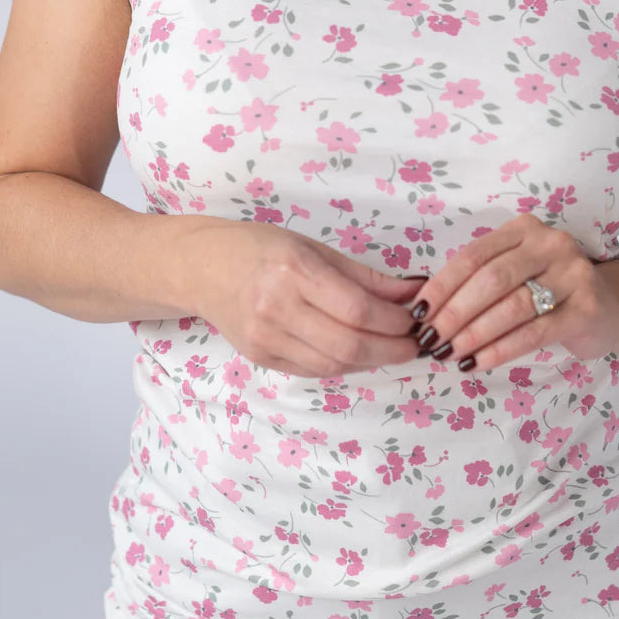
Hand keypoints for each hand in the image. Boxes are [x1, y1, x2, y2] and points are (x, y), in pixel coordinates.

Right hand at [181, 219, 425, 377]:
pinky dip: (344, 364)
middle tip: (414, 345)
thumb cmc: (261, 248)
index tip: (416, 321)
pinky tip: (359, 352)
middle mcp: (277, 307)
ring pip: (334, 364)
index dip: (394, 322)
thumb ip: (366, 276)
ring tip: (391, 348)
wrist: (202, 268)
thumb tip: (415, 292)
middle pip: (349, 344)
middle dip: (391, 350)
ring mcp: (266, 338)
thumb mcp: (314, 248)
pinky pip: (314, 370)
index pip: (358, 310)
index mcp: (294, 270)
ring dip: (371, 361)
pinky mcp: (261, 358)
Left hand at [407, 215, 618, 370]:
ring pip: (511, 307)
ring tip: (449, 355)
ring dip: (474, 334)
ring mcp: (573, 274)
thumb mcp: (517, 271)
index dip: (442, 285)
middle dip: (454, 313)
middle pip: (491, 280)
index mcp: (525, 228)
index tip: (418, 313)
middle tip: (430, 340)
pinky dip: (500, 350)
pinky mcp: (587, 309)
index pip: (474, 255)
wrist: (613, 306)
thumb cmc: (550, 290)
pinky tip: (477, 363)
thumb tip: (425, 310)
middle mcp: (551, 244)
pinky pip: (534, 332)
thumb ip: (479, 280)